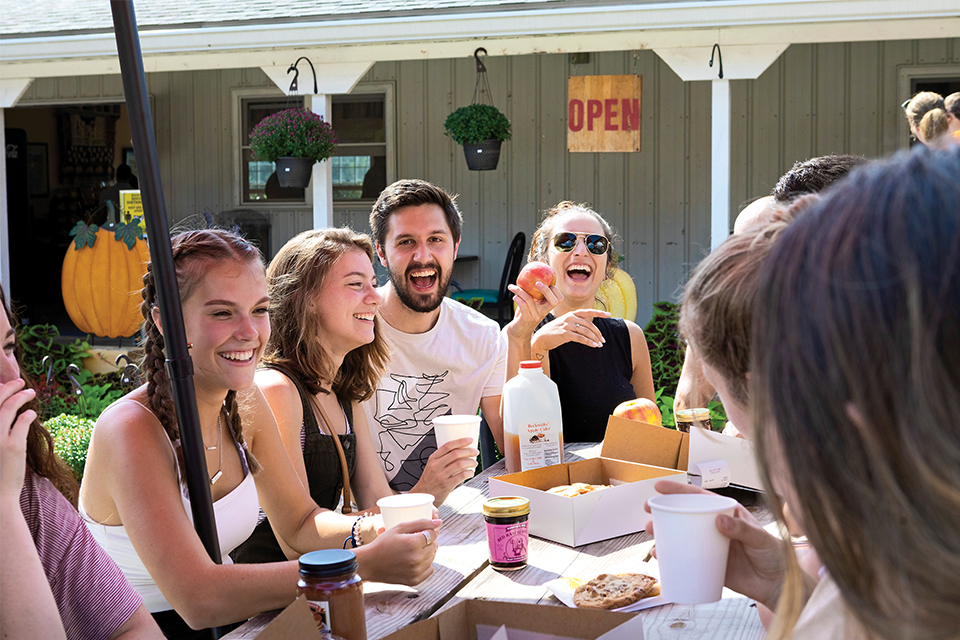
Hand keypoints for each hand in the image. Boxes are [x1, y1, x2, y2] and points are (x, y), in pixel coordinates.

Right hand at [1, 379, 35, 498]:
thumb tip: (8, 414)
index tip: (3, 385)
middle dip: (7, 387)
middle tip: (18, 382)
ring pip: (7, 408)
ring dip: (20, 396)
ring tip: (30, 391)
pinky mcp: (12, 446)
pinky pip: (22, 422)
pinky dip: (28, 414)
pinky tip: (32, 413)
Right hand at [359, 518, 440, 585]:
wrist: (370, 564)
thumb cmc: (383, 543)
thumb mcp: (399, 527)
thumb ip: (421, 522)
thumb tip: (439, 522)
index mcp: (413, 543)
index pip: (433, 534)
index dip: (429, 531)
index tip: (422, 531)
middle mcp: (417, 558)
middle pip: (434, 546)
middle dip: (428, 541)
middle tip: (416, 540)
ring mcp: (416, 571)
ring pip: (432, 558)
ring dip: (427, 552)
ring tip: (414, 550)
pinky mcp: (415, 580)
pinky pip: (430, 570)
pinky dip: (425, 564)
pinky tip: (415, 560)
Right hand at [411, 438, 478, 505]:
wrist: (422, 494)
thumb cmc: (429, 480)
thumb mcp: (431, 465)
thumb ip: (442, 458)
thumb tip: (461, 451)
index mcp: (433, 459)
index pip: (448, 446)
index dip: (460, 441)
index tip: (469, 440)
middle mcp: (436, 466)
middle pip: (455, 454)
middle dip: (468, 451)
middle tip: (475, 452)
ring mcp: (441, 476)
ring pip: (460, 464)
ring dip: (470, 462)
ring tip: (474, 463)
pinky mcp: (446, 485)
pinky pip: (461, 476)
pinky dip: (469, 473)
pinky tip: (470, 472)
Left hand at [504, 282, 561, 339]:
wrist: (517, 335)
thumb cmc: (523, 317)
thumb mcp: (530, 306)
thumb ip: (532, 296)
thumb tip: (529, 278)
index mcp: (546, 308)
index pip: (559, 299)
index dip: (555, 290)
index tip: (545, 283)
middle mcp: (543, 312)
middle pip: (554, 301)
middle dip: (546, 289)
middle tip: (536, 282)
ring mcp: (535, 316)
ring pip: (530, 299)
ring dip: (520, 290)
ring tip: (513, 287)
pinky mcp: (526, 319)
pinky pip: (522, 304)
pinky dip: (517, 298)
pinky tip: (514, 296)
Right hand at [532, 309, 609, 353]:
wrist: (541, 338)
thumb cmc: (554, 331)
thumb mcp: (565, 323)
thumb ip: (576, 322)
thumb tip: (589, 328)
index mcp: (571, 314)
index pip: (587, 311)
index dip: (599, 312)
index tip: (608, 314)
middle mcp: (570, 317)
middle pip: (589, 324)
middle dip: (598, 333)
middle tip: (603, 340)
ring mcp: (567, 325)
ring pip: (586, 332)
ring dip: (595, 339)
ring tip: (599, 345)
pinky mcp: (565, 334)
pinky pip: (581, 338)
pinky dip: (589, 342)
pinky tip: (594, 346)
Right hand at [644, 480, 785, 608]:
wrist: (778, 586)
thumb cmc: (775, 557)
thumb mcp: (761, 538)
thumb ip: (742, 529)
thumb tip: (719, 521)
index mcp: (727, 512)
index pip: (699, 497)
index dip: (678, 490)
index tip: (659, 488)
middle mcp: (715, 527)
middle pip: (685, 514)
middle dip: (664, 511)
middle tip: (648, 511)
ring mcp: (710, 546)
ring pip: (682, 535)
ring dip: (663, 533)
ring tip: (650, 533)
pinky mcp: (708, 564)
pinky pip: (685, 558)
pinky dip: (671, 557)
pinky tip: (660, 556)